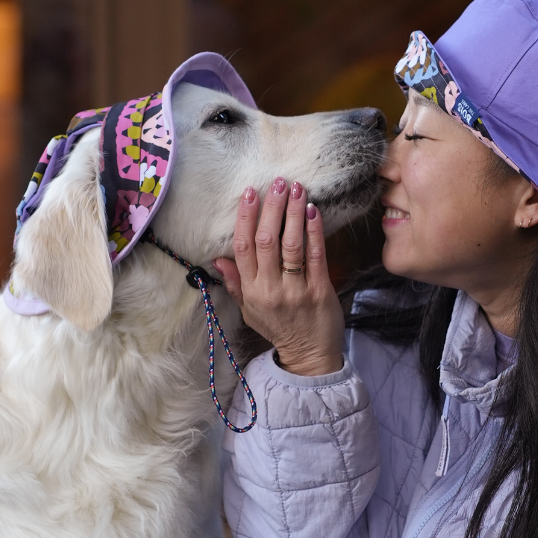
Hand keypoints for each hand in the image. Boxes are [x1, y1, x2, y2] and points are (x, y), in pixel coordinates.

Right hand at [214, 178, 344, 376]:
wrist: (309, 355)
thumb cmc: (279, 329)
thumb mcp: (249, 310)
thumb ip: (235, 283)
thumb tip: (218, 258)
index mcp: (251, 291)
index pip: (242, 248)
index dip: (245, 218)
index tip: (249, 193)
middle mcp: (270, 289)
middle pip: (266, 241)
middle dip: (271, 208)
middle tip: (277, 182)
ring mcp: (296, 290)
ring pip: (291, 244)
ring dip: (293, 213)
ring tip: (296, 189)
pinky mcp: (320, 291)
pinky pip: (315, 256)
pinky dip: (314, 231)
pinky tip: (314, 211)